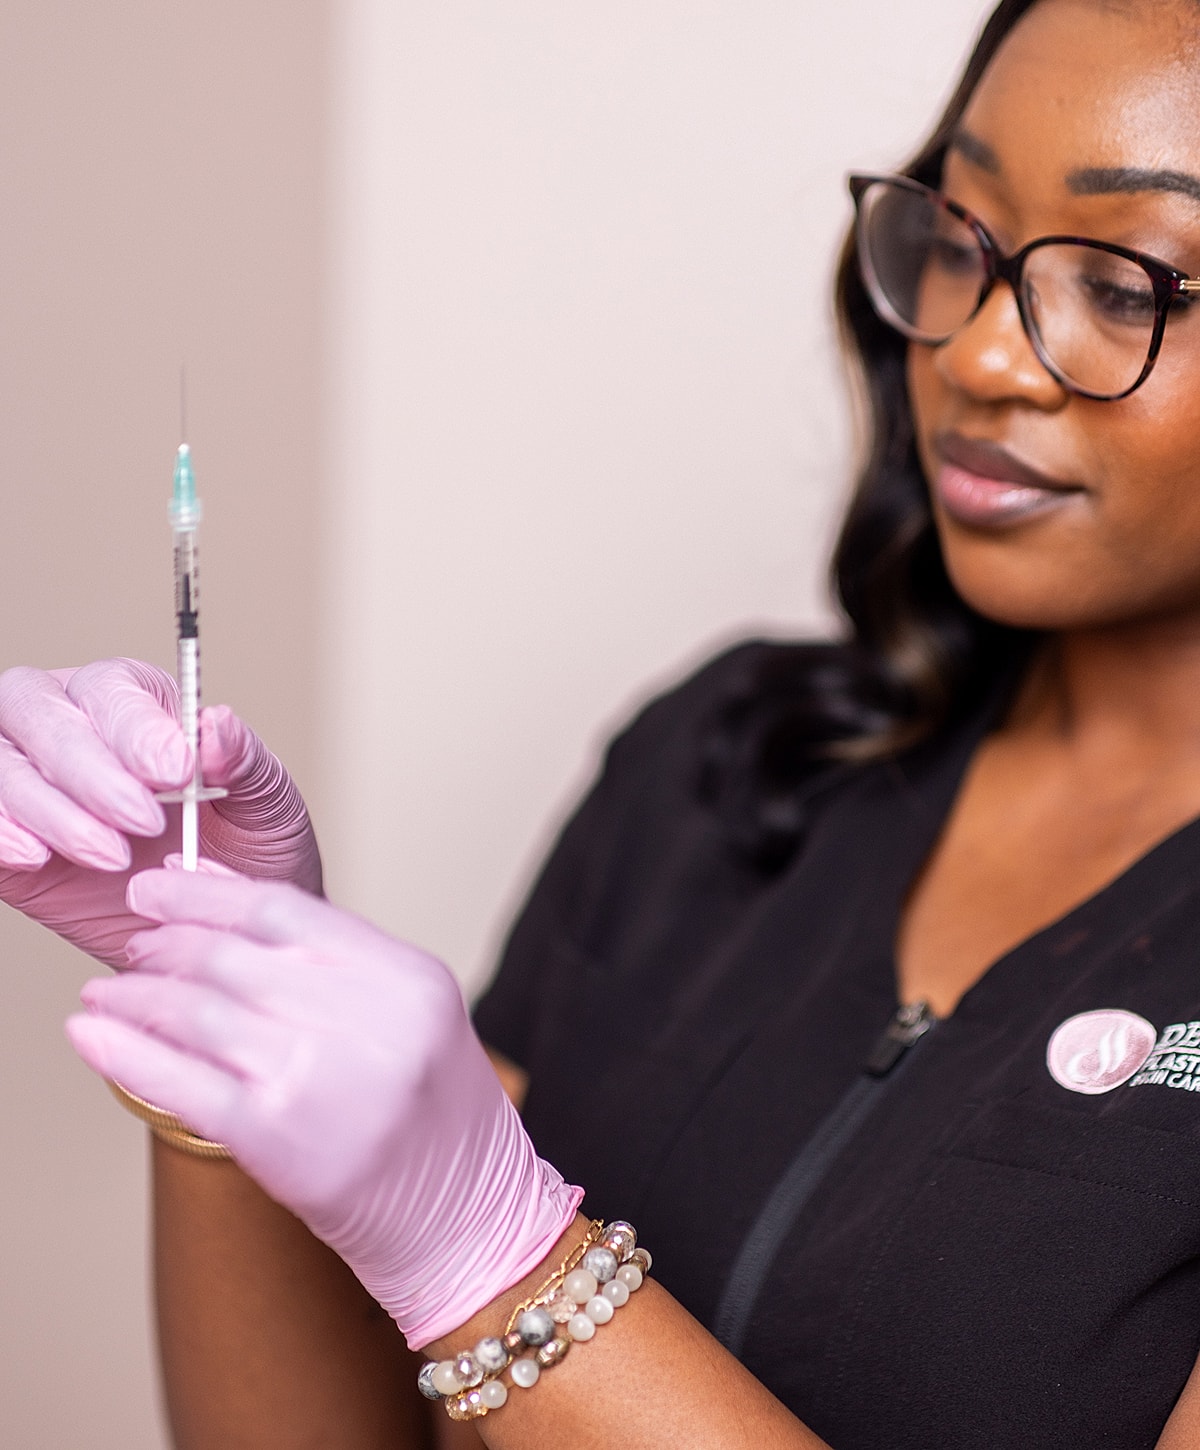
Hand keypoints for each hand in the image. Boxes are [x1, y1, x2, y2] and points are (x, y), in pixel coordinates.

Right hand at [0, 659, 320, 966]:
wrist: (214, 924)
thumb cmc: (244, 850)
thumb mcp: (266, 805)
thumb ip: (243, 760)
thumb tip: (217, 723)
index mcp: (134, 699)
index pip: (111, 688)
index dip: (135, 728)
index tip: (176, 771)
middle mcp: (67, 724)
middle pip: (37, 709)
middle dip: (87, 768)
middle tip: (143, 822)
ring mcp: (27, 778)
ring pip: (1, 763)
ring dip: (48, 807)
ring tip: (109, 855)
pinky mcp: (4, 833)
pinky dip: (1, 830)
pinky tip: (37, 856)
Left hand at [66, 867, 582, 1347]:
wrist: (471, 1219)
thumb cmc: (440, 1119)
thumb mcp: (414, 1015)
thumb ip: (337, 965)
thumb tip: (229, 916)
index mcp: (406, 977)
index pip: (286, 909)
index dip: (208, 893)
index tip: (161, 887)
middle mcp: (366, 1018)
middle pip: (234, 956)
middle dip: (167, 944)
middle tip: (135, 943)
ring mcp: (317, 1076)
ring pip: (199, 1012)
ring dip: (136, 995)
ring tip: (109, 990)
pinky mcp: (274, 1138)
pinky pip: (179, 1081)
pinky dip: (123, 1052)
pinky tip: (90, 1031)